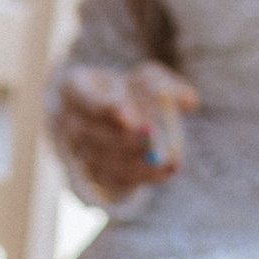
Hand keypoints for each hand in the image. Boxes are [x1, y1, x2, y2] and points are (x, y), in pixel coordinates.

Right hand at [56, 61, 199, 202]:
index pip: (84, 98)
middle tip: (154, 138)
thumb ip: (164, 85)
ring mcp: (75, 151)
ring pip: (101, 162)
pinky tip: (166, 173)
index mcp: (74, 88)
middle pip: (92, 135)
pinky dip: (138, 178)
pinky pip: (110, 181)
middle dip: (126, 139)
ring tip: (168, 161)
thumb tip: (189, 102)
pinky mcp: (90, 174)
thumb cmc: (127, 90)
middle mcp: (68, 121)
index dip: (105, 109)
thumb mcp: (144, 78)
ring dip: (135, 163)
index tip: (130, 117)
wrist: (109, 119)